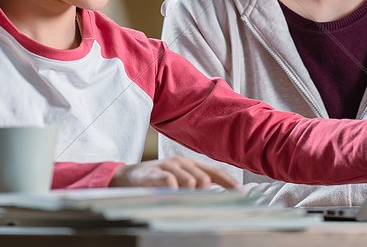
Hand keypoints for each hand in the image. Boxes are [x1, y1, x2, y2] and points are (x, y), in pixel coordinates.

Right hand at [110, 156, 240, 189]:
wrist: (126, 176)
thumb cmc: (154, 180)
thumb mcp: (176, 181)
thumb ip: (192, 187)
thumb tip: (211, 199)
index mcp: (189, 164)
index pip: (213, 171)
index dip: (227, 181)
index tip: (240, 192)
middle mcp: (181, 162)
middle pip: (204, 177)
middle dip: (207, 192)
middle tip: (204, 204)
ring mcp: (167, 166)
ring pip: (190, 179)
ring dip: (192, 194)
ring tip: (187, 202)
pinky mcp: (154, 172)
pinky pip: (170, 180)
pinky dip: (175, 190)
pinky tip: (174, 196)